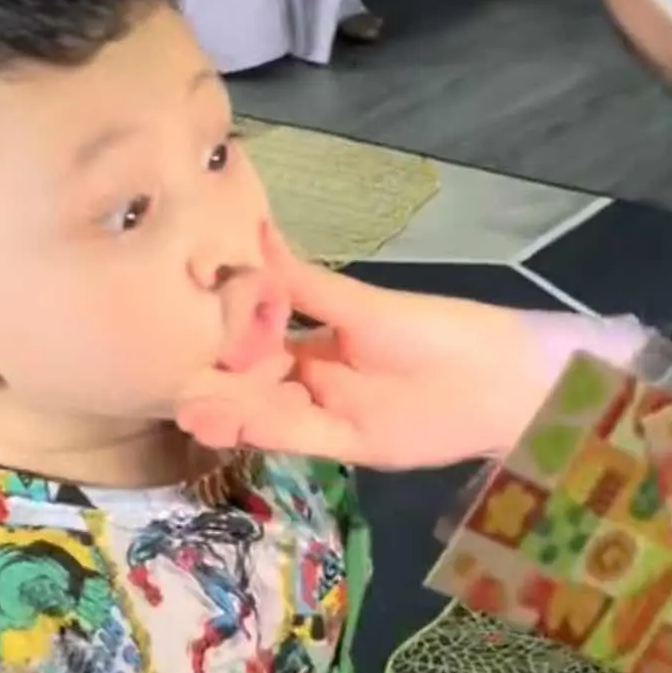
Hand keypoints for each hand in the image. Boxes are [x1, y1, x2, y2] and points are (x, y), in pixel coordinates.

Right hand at [176, 226, 557, 466]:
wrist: (500, 378)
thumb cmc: (437, 328)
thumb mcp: (363, 304)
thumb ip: (303, 281)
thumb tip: (253, 227)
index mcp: (322, 335)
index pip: (260, 338)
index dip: (224, 339)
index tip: (182, 334)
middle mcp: (319, 374)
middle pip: (258, 381)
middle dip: (218, 383)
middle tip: (171, 384)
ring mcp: (332, 412)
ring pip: (271, 411)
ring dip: (230, 412)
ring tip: (187, 409)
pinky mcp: (350, 446)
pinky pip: (298, 436)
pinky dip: (264, 430)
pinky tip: (227, 422)